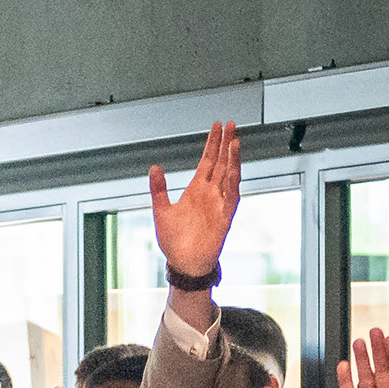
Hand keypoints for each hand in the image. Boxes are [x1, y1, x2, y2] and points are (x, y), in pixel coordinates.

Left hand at [145, 120, 242, 291]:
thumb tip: (154, 167)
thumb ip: (159, 189)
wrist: (183, 263)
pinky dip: (233, 183)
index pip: (208, 161)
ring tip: (234, 141)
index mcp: (196, 190)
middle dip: (225, 144)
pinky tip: (233, 169)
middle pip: (221, 163)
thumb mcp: (161, 211)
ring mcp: (219, 204)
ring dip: (232, 159)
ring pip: (229, 176)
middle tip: (230, 124)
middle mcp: (210, 194)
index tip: (216, 126)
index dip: (212, 144)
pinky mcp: (225, 218)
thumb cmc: (174, 241)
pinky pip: (232, 197)